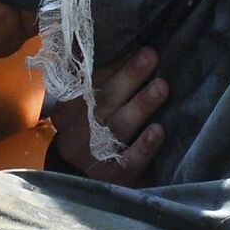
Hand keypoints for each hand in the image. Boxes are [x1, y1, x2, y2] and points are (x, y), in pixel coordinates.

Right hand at [46, 45, 167, 183]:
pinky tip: (159, 131)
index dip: (112, 65)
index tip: (133, 45)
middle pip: (105, 101)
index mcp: (68, 111)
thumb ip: (91, 86)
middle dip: (129, 76)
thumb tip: (121, 49)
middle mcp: (78, 131)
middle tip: (151, 55)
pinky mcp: (113, 176)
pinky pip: (129, 160)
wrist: (75, 183)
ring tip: (162, 86)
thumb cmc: (85, 136)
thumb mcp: (77, 112)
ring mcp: (95, 155)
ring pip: (119, 127)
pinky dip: (144, 145)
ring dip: (141, 105)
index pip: (89, 83)